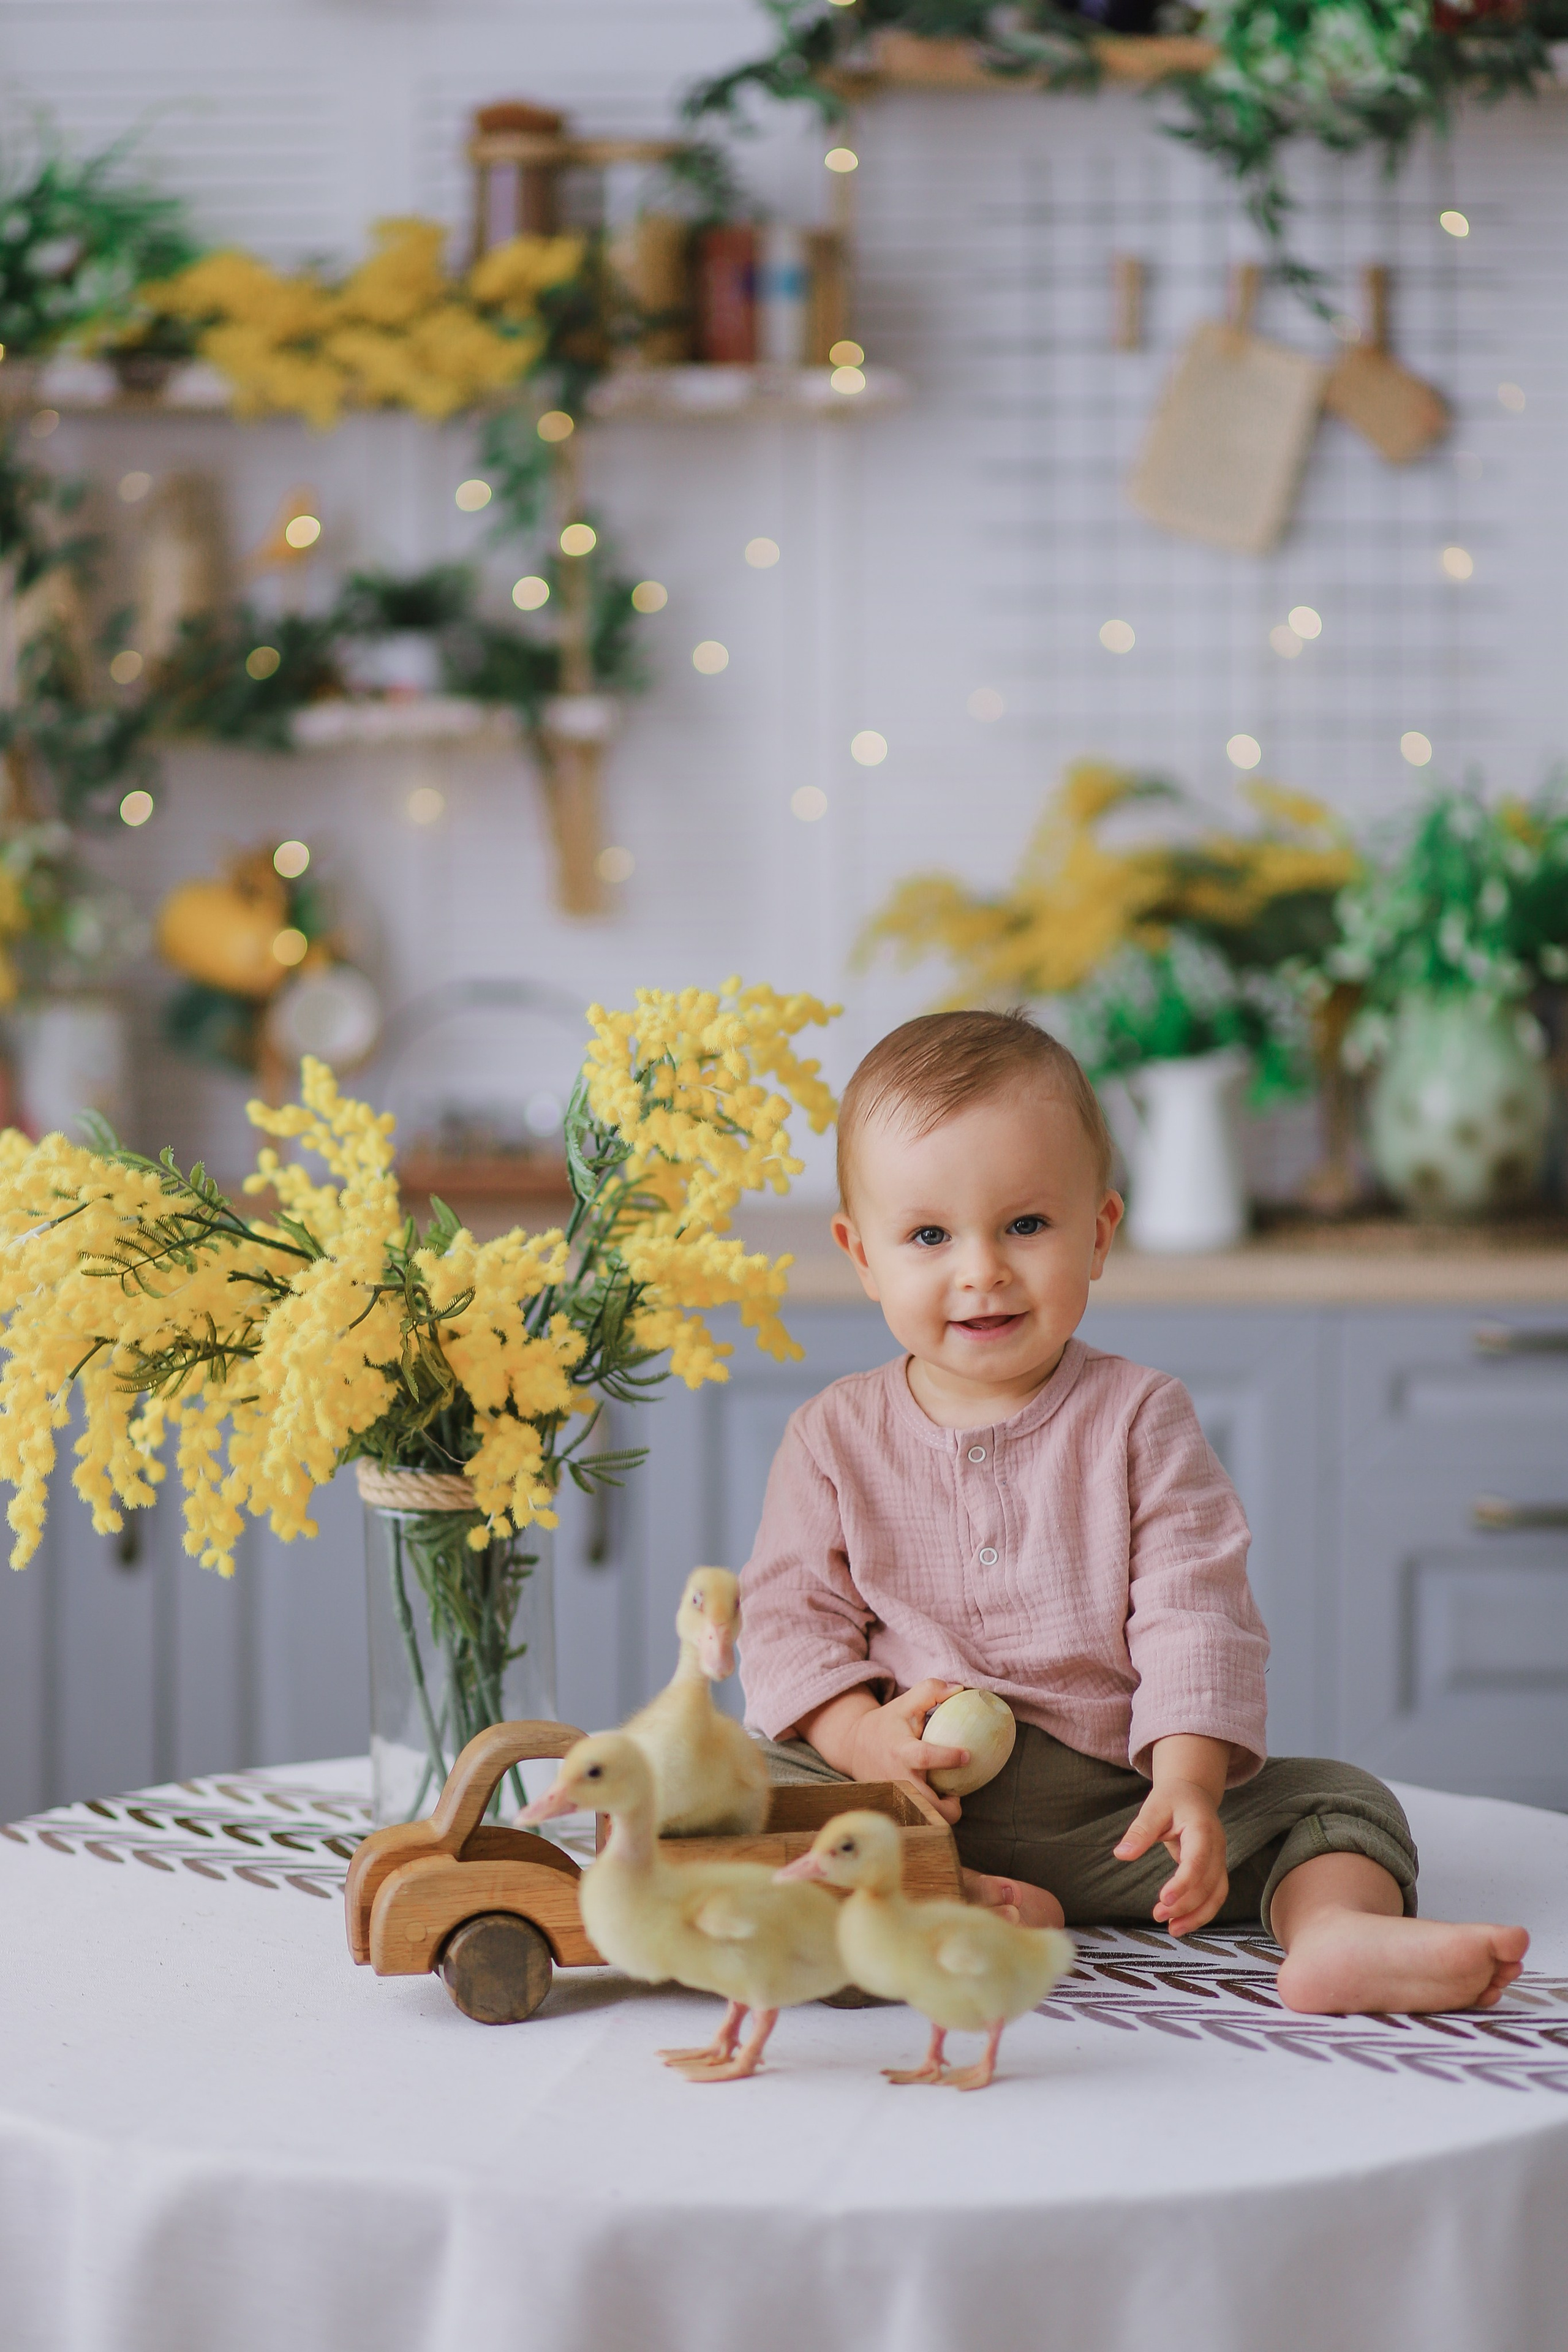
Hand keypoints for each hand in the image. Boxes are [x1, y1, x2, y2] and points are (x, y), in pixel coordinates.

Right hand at [802, 1678, 968, 1823]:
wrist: (854, 1747)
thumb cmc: (887, 1724)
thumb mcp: (904, 1703)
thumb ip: (930, 1691)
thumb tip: (959, 1689)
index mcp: (901, 1751)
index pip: (926, 1757)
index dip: (948, 1758)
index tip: (967, 1755)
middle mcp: (899, 1778)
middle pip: (929, 1805)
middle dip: (951, 1807)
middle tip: (959, 1792)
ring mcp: (896, 1796)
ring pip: (926, 1817)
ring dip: (942, 1812)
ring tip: (948, 1796)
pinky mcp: (895, 1805)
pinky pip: (919, 1816)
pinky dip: (931, 1812)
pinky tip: (936, 1798)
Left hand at [1114, 1777, 1228, 1936]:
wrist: (1193, 1793)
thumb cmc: (1173, 1799)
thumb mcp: (1154, 1807)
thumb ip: (1140, 1831)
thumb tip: (1121, 1854)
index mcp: (1202, 1829)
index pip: (1197, 1860)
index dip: (1184, 1882)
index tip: (1164, 1898)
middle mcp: (1217, 1847)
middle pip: (1208, 1883)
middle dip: (1186, 1904)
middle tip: (1158, 1914)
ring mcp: (1219, 1859)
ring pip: (1217, 1894)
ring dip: (1198, 1915)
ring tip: (1173, 1929)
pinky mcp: (1216, 1869)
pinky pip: (1214, 1895)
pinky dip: (1201, 1912)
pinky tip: (1181, 1922)